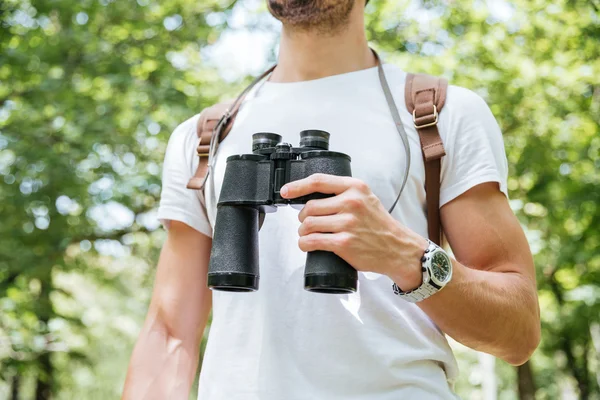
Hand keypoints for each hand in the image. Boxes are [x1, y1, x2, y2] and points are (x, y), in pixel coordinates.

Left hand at [280, 173, 427, 290]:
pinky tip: (307, 245)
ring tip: (308, 235)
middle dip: (303, 217)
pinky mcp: (343, 243)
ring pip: (308, 225)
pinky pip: (312, 241)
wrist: (397, 248)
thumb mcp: (366, 198)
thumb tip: (312, 195)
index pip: (318, 181)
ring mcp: (347, 223)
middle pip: (309, 207)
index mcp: (355, 187)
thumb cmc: (379, 225)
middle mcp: (351, 203)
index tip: (286, 192)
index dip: (297, 186)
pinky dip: (304, 244)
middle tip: (307, 223)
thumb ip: (344, 193)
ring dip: (303, 232)